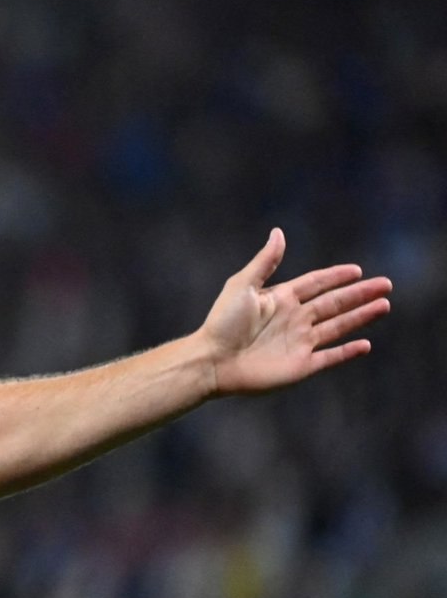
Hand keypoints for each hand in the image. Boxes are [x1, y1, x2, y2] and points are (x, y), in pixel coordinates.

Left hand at [202, 228, 390, 394]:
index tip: (357, 270)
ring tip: (384, 305)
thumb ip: (265, 262)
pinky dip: (348, 352)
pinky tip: (365, 345)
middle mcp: (294, 319)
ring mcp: (299, 343)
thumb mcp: (242, 285)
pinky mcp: (301, 366)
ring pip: (338, 327)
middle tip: (386, 285)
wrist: (211, 361)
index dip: (336, 277)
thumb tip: (278, 232)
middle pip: (334, 304)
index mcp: (281, 299)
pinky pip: (330, 357)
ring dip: (361, 317)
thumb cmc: (222, 323)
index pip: (316, 284)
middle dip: (360, 294)